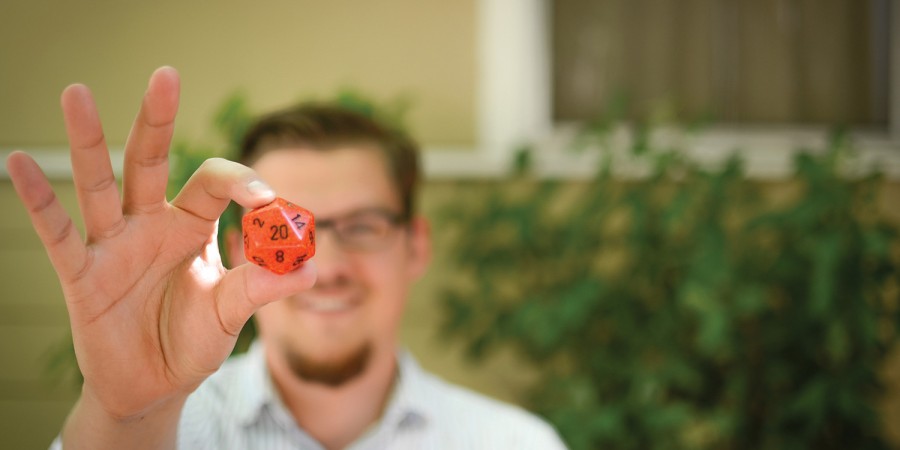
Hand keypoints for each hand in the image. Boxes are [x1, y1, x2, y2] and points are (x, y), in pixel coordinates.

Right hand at [5, 67, 315, 420]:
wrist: (153, 386)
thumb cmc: (191, 341)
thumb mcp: (229, 314)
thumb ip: (261, 288)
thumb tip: (311, 269)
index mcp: (192, 226)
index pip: (214, 183)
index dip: (242, 184)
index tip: (269, 201)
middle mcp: (151, 224)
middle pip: (151, 161)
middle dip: (157, 120)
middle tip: (165, 75)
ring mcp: (114, 245)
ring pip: (101, 184)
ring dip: (89, 141)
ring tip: (77, 94)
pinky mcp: (82, 275)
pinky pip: (59, 234)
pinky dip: (39, 202)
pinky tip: (17, 163)